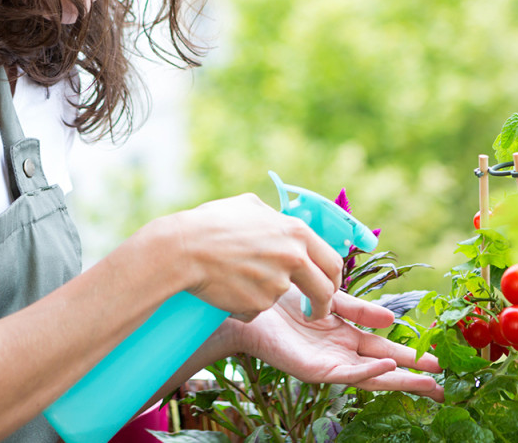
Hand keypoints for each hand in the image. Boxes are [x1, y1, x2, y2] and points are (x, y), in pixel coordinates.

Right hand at [164, 194, 342, 321]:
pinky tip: (226, 288)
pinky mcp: (259, 304)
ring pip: (282, 297)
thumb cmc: (211, 223)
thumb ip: (274, 217)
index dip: (334, 278)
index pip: (333, 261)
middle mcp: (293, 258)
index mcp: (296, 232)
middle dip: (323, 305)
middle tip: (315, 311)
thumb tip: (281, 220)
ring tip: (237, 279)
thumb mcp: (249, 206)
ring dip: (266, 295)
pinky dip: (246, 304)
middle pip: (324, 290)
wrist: (184, 249)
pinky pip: (257, 309)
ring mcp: (277, 284)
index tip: (328, 287)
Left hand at [228, 288, 443, 401]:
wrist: (249, 306)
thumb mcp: (330, 297)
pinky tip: (389, 368)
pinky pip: (347, 373)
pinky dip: (369, 372)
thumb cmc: (284, 299)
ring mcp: (330, 364)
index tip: (439, 359)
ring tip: (428, 381)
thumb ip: (358, 309)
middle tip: (445, 383)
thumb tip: (391, 319)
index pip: (386, 349)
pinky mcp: (315, 370)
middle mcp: (342, 353)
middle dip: (414, 375)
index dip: (412, 354)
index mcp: (347, 336)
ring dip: (400, 379)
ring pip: (371, 377)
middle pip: (386, 368)